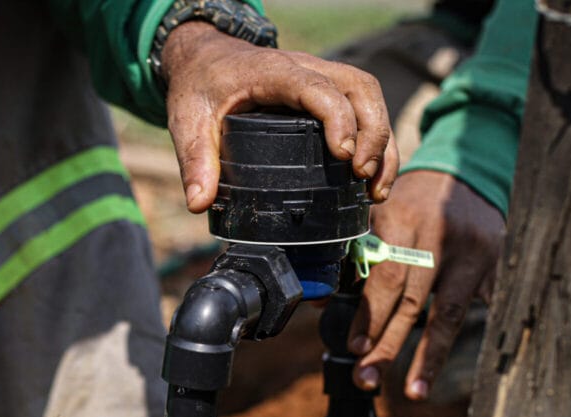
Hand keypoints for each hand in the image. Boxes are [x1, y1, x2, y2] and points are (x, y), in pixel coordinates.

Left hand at [160, 21, 397, 210]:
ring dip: (382, 139)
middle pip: (359, 88)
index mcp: (274, 72)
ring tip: (376, 187)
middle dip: (372, 134)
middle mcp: (305, 68)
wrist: (204, 58)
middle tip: (363, 178)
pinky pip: (363, 104)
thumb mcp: (188, 121)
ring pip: (368, 95)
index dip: (338, 119)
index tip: (344, 156)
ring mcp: (320, 76)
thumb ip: (194, 161)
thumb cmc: (200, 86)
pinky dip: (376, 138)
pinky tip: (372, 177)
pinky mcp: (326, 89)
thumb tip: (198, 203)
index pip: (318, 88)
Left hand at [348, 170, 505, 398]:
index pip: (385, 278)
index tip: (354, 346)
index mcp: (405, 221)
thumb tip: (319, 302)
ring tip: (413, 393)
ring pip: (448, 315)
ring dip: (428, 358)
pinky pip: (478, 311)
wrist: (466, 173)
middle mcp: (441, 238)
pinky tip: (447, 367)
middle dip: (388, 346)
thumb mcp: (377, 212)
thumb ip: (352, 254)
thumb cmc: (410, 200)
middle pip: (413, 303)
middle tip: (366, 379)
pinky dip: (464, 340)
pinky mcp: (494, 267)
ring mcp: (473, 255)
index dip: (369, 316)